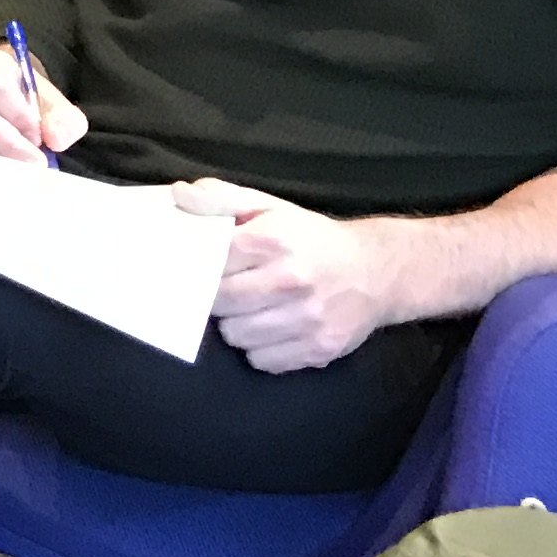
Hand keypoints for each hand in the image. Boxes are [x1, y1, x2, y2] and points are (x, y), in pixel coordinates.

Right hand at [0, 43, 87, 169]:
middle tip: (33, 163)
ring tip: (20, 172)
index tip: (39, 138)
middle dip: (7, 143)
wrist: (2, 103)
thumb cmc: (27, 101)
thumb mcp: (53, 103)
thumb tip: (55, 140)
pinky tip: (1, 173)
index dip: (18, 115)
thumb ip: (62, 119)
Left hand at [191, 185, 397, 373]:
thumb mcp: (268, 207)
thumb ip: (220, 199)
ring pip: (236, 336)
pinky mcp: (319, 348)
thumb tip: (179, 195)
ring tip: (250, 309)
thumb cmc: (312, 239)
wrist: (377, 271)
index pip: (209, 263)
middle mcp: (290, 280)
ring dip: (236, 325)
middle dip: (215, 298)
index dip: (197, 268)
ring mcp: (307, 319)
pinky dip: (260, 349)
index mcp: (272, 241)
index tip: (194, 270)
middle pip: (219, 303)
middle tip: (226, 290)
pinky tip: (270, 329)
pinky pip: (263, 361)